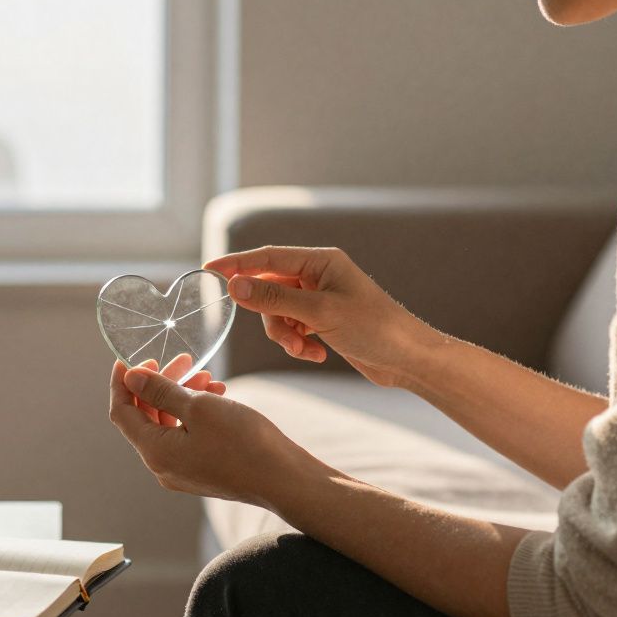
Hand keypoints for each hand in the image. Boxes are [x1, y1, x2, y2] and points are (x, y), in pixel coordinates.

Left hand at [107, 360, 314, 505]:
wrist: (284, 479)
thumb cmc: (244, 442)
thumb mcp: (199, 407)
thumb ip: (160, 391)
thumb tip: (131, 378)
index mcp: (155, 451)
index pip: (121, 413)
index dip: (122, 383)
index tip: (129, 359)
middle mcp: (163, 466)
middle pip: (147, 417)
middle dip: (162, 384)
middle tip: (184, 359)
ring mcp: (183, 471)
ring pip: (171, 424)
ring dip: (184, 395)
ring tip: (210, 377)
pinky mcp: (202, 470)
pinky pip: (188, 435)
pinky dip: (197, 413)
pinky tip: (219, 396)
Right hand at [204, 246, 432, 386]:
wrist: (408, 359)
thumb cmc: (375, 328)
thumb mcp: (320, 313)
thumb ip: (275, 298)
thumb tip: (235, 285)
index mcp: (320, 261)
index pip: (267, 257)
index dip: (236, 263)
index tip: (208, 269)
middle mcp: (318, 275)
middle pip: (269, 288)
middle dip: (272, 317)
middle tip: (286, 336)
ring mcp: (319, 298)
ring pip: (277, 312)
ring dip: (285, 335)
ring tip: (305, 349)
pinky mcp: (322, 320)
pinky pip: (292, 327)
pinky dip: (298, 342)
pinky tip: (317, 353)